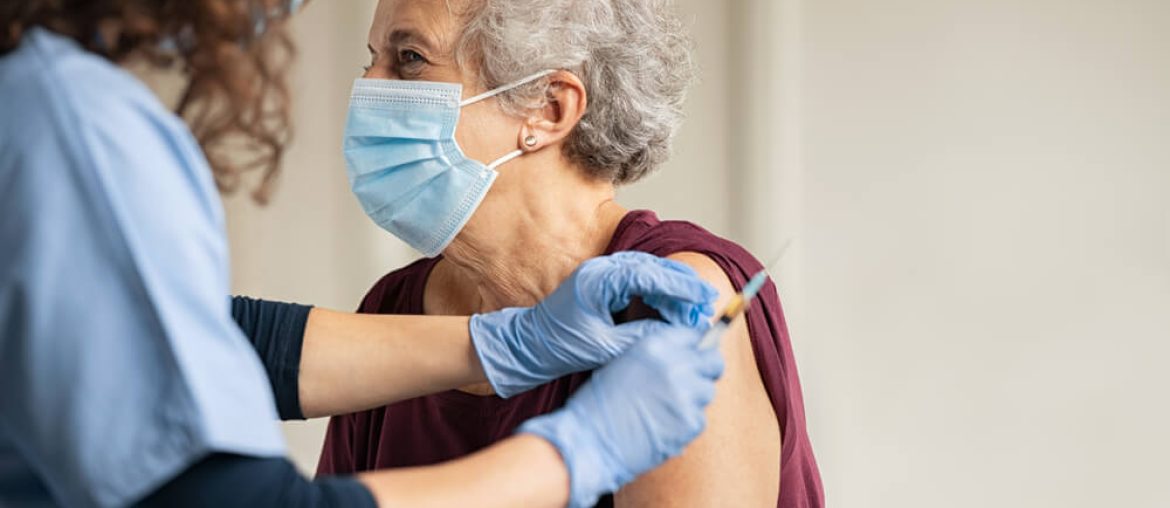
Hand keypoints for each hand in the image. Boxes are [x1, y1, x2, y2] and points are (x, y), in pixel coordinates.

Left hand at [469, 252, 717, 396]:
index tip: (704, 297)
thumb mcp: (605, 348)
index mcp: (598, 280)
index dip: (680, 286)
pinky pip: (637, 280)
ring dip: (672, 288)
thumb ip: (641, 337)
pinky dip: (658, 291)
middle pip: (652, 267)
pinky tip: (672, 307)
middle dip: (682, 285)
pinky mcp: (602, 283)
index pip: (649, 275)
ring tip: (695, 307)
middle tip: (707, 302)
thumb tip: (676, 334)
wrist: (528, 345)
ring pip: (647, 272)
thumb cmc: (559, 347)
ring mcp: (601, 273)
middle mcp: (600, 269)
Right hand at [518, 323, 723, 507]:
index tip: (694, 356)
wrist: (589, 441)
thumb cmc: (599, 404)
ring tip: (666, 409)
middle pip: (713, 361)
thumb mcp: (624, 363)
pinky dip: (685, 424)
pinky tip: (663, 426)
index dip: (695, 347)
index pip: (695, 335)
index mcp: (655, 346)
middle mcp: (675, 366)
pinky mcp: (690, 423)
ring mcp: (686, 395)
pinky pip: (699, 418)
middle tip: (692, 382)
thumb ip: (657, 355)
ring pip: (707, 391)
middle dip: (706, 370)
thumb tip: (686, 355)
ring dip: (693, 399)